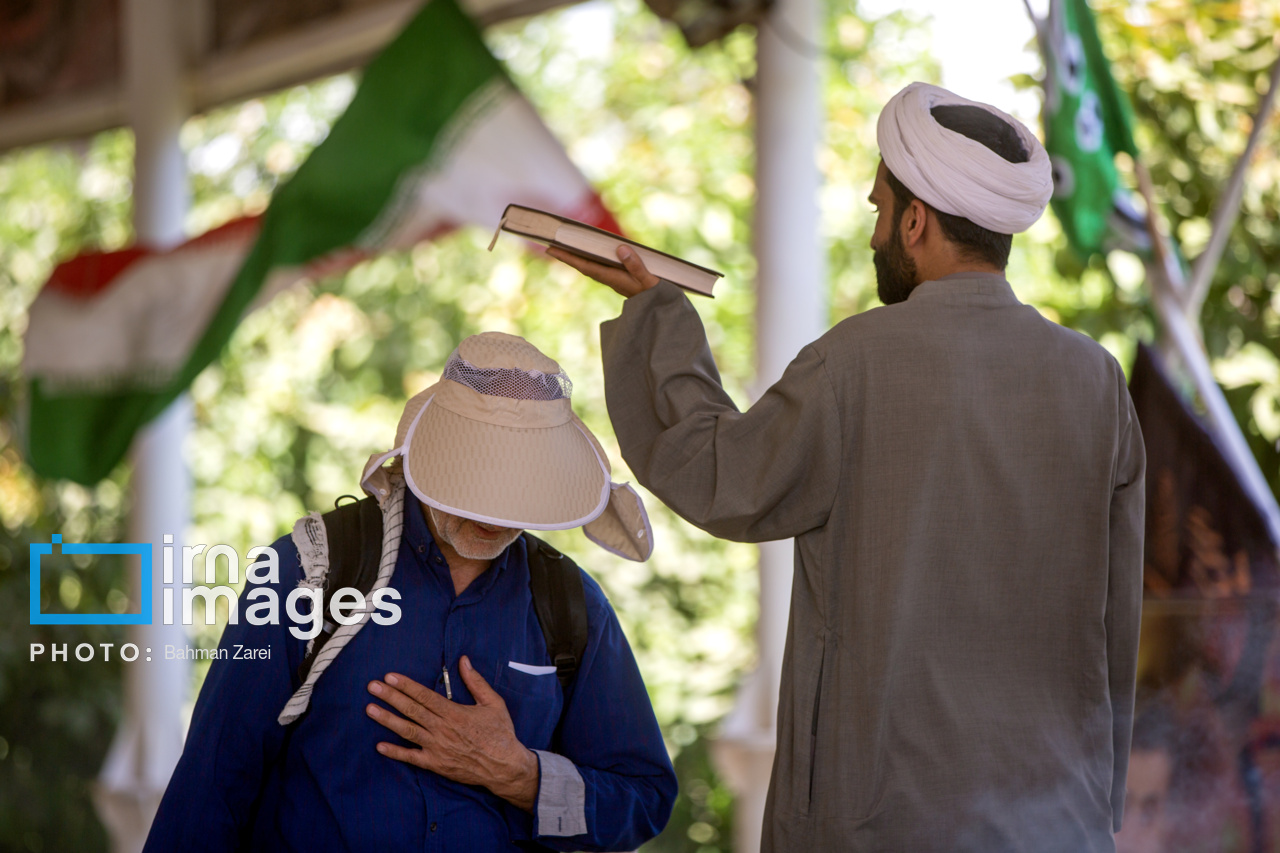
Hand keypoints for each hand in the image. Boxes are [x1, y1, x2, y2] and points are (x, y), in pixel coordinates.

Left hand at [366, 656, 539, 810]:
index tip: (390, 677)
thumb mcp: (493, 703)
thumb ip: (476, 682)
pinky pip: (412, 758)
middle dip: (390, 697)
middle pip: (411, 710)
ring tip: (370, 709)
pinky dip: (396, 752)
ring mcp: (437, 748)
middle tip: (372, 687)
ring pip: (407, 731)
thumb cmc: (500, 733)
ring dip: (387, 720)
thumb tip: (464, 661)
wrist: (504, 767)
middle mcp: (442, 729)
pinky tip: (380, 746)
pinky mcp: (436, 764)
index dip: (406, 686)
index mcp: (454, 713)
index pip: (424, 696)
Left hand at [547, 244, 660, 297]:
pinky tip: (590, 255)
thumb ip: (635, 265)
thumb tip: (620, 248)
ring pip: (591, 267)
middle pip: (584, 265)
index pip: (586, 265)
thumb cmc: (657, 297)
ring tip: (565, 247)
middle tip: (550, 245)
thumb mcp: (649, 281)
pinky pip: (601, 267)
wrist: (662, 311)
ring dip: (578, 258)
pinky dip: (591, 260)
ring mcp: (615, 280)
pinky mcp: (621, 280)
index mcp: (614, 279)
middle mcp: (611, 280)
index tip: (551, 249)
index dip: (568, 257)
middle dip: (567, 256)